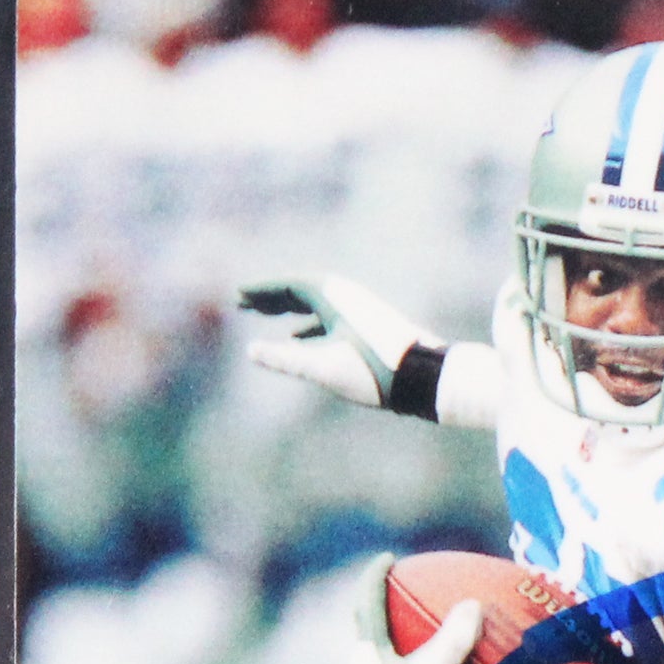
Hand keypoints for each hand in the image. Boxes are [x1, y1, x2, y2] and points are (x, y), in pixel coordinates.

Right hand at [240, 275, 439, 406]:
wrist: (426, 377)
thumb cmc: (375, 372)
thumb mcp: (323, 368)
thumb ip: (285, 360)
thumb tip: (251, 351)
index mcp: (334, 296)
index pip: (289, 285)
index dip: (261, 290)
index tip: (238, 294)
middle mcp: (346, 296)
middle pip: (300, 290)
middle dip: (269, 296)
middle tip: (241, 302)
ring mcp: (358, 310)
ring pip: (313, 304)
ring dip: (286, 308)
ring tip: (262, 314)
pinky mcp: (366, 327)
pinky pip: (327, 318)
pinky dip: (306, 325)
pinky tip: (295, 339)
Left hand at [338, 555, 482, 663]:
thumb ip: (452, 639)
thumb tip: (470, 606)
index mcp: (366, 662)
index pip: (366, 605)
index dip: (375, 577)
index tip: (389, 558)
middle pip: (371, 634)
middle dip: (384, 613)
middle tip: (405, 595)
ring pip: (384, 663)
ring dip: (402, 645)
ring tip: (426, 636)